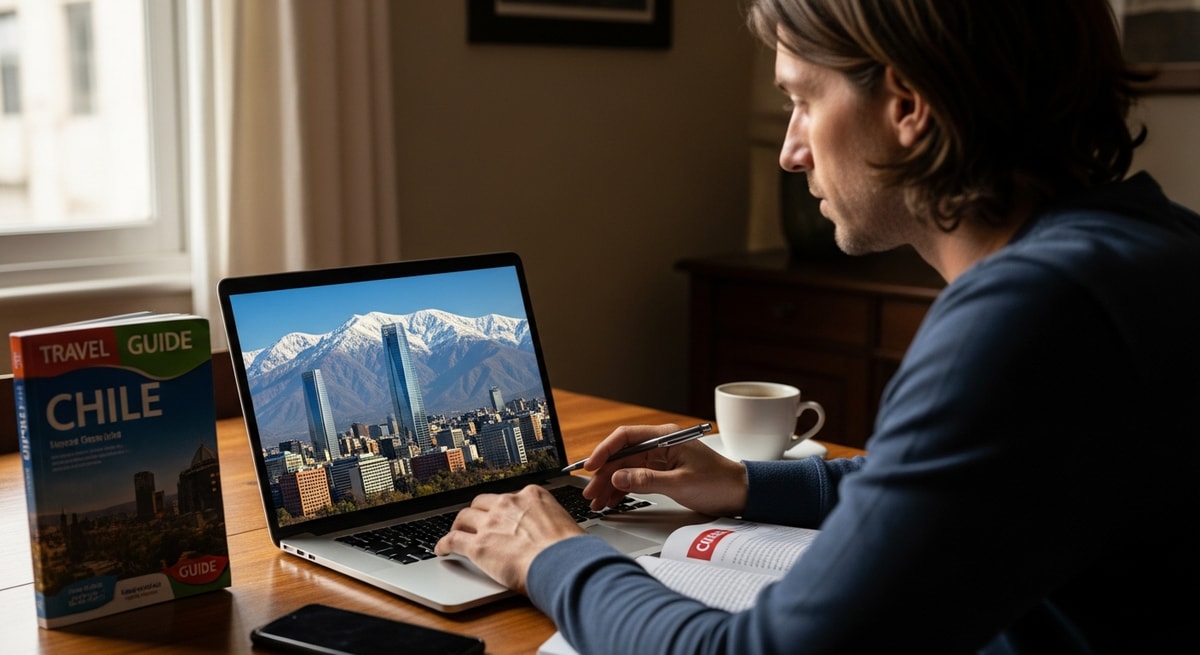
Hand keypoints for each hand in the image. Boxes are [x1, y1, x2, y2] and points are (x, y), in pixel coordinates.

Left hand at [434, 485, 584, 592]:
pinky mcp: (478, 546)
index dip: (500, 508)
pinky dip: (444, 544)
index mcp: (532, 495)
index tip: (499, 514)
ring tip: (457, 533)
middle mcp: (509, 504)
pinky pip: (453, 540)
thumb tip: (553, 536)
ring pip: (464, 517)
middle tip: (475, 523)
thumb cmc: (571, 550)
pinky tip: (442, 550)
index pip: (508, 497)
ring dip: (459, 525)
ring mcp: (491, 523)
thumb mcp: (564, 523)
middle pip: (482, 502)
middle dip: (477, 513)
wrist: (564, 564)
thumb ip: (549, 523)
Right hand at [581, 424, 747, 516]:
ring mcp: (660, 459)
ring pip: (626, 468)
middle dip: (604, 474)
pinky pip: (636, 478)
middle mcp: (660, 445)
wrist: (740, 494)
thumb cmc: (718, 483)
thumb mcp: (680, 483)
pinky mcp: (662, 472)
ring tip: (597, 501)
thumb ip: (646, 480)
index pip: (626, 437)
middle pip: (623, 456)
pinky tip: (612, 500)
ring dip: (611, 484)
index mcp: (666, 438)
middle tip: (591, 493)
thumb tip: (618, 476)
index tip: (590, 466)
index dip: (605, 451)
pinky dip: (623, 489)